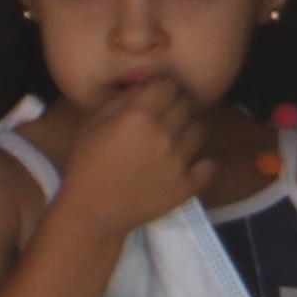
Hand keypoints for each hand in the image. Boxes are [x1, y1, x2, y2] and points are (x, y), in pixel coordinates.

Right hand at [55, 83, 259, 224]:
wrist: (93, 211)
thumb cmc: (87, 164)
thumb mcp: (95, 123)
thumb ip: (123, 100)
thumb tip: (145, 87)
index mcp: (139, 115)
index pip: (167, 85)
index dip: (161, 89)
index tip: (155, 97)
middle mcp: (164, 133)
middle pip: (185, 104)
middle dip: (174, 107)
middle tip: (162, 120)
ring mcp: (179, 160)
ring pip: (199, 130)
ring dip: (186, 132)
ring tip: (171, 143)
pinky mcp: (188, 184)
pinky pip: (209, 164)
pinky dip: (200, 163)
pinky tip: (186, 165)